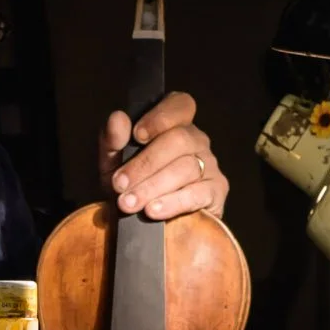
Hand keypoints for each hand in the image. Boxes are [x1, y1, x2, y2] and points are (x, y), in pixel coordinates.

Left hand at [98, 89, 229, 221]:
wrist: (143, 225)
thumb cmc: (131, 185)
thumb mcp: (113, 162)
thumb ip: (113, 140)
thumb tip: (118, 118)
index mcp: (174, 124)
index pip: (180, 104)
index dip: (161, 117)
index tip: (137, 136)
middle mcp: (196, 140)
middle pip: (179, 140)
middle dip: (145, 163)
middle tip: (120, 184)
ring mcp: (209, 165)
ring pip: (186, 168)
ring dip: (152, 187)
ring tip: (128, 203)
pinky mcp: (216, 192)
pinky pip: (198, 193)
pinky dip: (172, 202)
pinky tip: (153, 211)